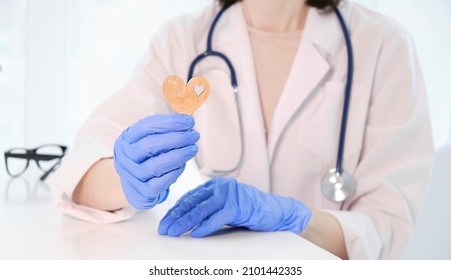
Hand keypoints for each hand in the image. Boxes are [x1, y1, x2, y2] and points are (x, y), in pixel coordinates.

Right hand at [113, 114, 198, 209]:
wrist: (133, 186)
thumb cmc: (146, 158)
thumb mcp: (147, 140)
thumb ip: (163, 130)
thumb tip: (187, 119)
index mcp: (126, 140)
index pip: (146, 126)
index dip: (169, 122)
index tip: (189, 121)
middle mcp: (125, 157)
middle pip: (150, 145)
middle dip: (176, 138)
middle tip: (194, 135)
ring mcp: (132, 176)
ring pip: (155, 165)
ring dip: (178, 155)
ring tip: (192, 149)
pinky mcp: (141, 193)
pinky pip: (159, 183)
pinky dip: (173, 173)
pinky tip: (182, 165)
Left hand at [158, 177, 310, 236]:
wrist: (275, 211)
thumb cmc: (250, 210)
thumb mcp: (224, 207)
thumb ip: (207, 209)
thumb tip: (184, 221)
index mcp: (214, 185)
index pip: (189, 198)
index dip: (175, 211)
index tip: (165, 222)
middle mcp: (220, 187)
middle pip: (192, 203)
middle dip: (175, 218)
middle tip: (165, 229)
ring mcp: (229, 195)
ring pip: (201, 210)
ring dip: (185, 223)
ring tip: (174, 232)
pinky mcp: (238, 205)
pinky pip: (217, 217)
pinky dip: (205, 226)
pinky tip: (196, 233)